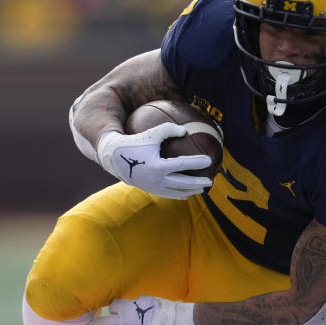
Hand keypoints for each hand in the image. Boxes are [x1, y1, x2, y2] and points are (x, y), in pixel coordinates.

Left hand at [88, 297, 195, 324]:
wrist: (175, 323)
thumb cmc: (162, 308)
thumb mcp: (144, 300)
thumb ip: (131, 305)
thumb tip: (125, 308)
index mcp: (126, 310)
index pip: (112, 306)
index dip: (115, 305)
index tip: (117, 306)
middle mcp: (123, 323)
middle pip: (101, 323)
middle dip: (94, 323)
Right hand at [96, 125, 212, 198]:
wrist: (114, 158)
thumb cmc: (135, 142)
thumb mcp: (151, 133)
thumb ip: (168, 129)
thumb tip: (185, 131)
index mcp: (157, 166)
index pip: (182, 165)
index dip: (197, 162)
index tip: (209, 160)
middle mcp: (156, 180)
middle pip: (183, 183)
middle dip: (198, 183)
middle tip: (211, 181)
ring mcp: (153, 187)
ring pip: (176, 192)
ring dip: (190, 191)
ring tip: (202, 189)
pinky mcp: (150, 190)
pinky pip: (168, 194)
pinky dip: (178, 194)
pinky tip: (187, 193)